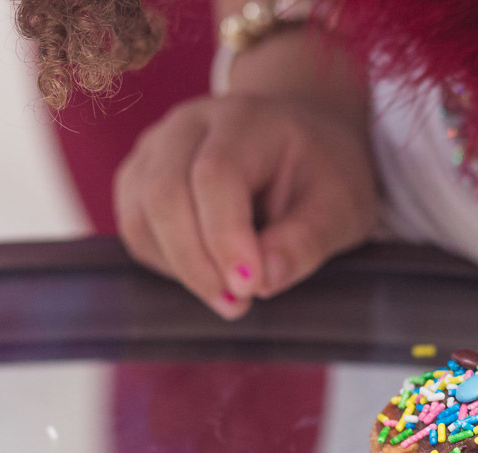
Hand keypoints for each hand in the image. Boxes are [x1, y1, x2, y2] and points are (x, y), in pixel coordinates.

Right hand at [114, 94, 376, 318]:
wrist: (304, 141)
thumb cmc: (325, 175)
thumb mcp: (342, 209)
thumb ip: (306, 242)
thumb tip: (263, 282)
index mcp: (249, 121)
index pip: (216, 175)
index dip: (226, 237)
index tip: (249, 288)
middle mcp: (192, 124)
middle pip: (166, 194)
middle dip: (197, 262)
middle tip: (237, 305)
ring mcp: (158, 147)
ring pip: (142, 215)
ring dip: (180, 267)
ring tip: (230, 297)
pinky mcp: (141, 176)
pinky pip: (136, 228)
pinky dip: (167, 262)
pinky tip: (209, 274)